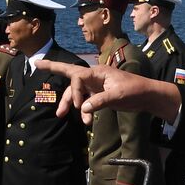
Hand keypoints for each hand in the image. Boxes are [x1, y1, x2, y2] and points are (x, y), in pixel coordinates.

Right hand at [37, 59, 181, 124]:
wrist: (147, 96)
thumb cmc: (135, 90)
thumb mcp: (118, 95)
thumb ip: (100, 101)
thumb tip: (84, 109)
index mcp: (98, 72)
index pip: (77, 76)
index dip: (74, 91)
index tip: (80, 106)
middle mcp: (94, 77)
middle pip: (70, 74)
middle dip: (53, 68)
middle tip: (37, 64)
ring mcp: (96, 86)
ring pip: (76, 93)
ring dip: (70, 104)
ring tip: (61, 115)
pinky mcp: (99, 95)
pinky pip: (85, 101)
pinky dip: (83, 110)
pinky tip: (86, 121)